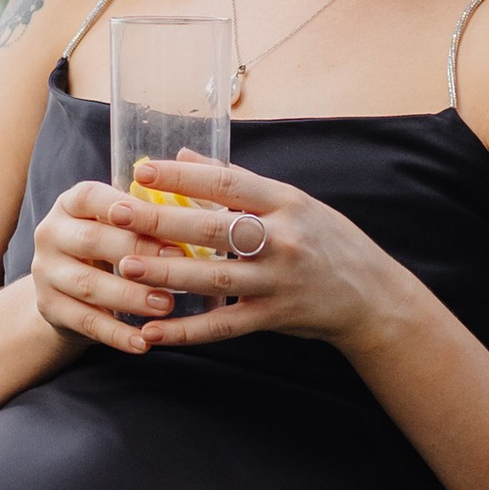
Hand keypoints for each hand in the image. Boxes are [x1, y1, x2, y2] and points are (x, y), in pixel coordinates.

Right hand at [28, 177, 187, 352]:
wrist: (69, 290)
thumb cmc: (111, 246)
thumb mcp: (121, 224)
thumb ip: (150, 214)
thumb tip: (201, 212)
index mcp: (71, 203)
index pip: (91, 197)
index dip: (125, 209)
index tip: (163, 223)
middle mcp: (51, 233)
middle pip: (91, 240)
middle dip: (136, 252)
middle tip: (178, 265)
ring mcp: (45, 272)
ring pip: (89, 284)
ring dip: (130, 296)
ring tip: (165, 306)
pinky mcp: (48, 307)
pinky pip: (85, 322)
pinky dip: (116, 334)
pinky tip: (143, 343)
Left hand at [43, 155, 402, 358]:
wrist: (371, 296)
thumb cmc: (328, 241)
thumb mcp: (293, 201)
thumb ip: (237, 181)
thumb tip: (182, 156)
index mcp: (286, 203)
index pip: (228, 184)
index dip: (183, 178)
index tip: (143, 171)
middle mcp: (283, 240)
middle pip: (215, 229)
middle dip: (162, 223)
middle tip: (118, 214)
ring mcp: (278, 281)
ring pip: (215, 278)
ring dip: (167, 274)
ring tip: (125, 267)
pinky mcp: (274, 317)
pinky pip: (223, 326)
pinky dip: (187, 331)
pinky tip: (152, 333)